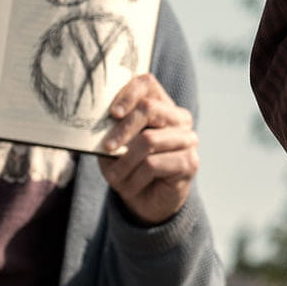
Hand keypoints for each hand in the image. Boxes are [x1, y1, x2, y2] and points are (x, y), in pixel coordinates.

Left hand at [98, 73, 199, 225]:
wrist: (146, 202)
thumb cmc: (128, 167)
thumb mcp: (113, 146)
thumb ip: (109, 131)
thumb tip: (96, 122)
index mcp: (160, 105)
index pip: (147, 83)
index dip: (128, 94)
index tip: (112, 113)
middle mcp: (178, 118)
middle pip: (149, 108)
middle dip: (122, 130)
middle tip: (106, 147)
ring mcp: (188, 139)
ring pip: (149, 140)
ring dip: (125, 162)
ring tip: (115, 177)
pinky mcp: (190, 162)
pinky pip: (153, 164)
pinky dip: (134, 178)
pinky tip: (130, 187)